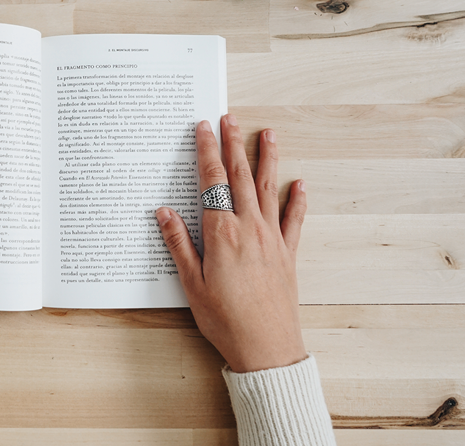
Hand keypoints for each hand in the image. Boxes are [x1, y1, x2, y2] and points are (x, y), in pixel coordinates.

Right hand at [156, 115, 307, 372]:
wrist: (266, 347)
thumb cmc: (224, 320)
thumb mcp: (191, 284)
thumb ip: (179, 243)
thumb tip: (164, 212)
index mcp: (222, 234)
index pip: (212, 183)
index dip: (206, 152)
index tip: (203, 128)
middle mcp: (249, 229)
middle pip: (240, 177)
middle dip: (233, 144)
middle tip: (230, 118)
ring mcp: (272, 239)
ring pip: (269, 189)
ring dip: (267, 159)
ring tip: (268, 134)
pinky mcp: (288, 254)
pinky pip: (294, 220)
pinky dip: (298, 199)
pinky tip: (300, 183)